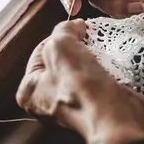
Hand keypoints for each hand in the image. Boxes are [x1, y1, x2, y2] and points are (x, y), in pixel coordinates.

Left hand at [16, 20, 143, 143]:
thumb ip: (63, 29)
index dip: (60, 36)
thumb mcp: (62, 45)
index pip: (41, 50)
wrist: (115, 118)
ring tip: (99, 57)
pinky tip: (109, 68)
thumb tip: (74, 26)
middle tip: (87, 43)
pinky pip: (96, 79)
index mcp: (29, 91)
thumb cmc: (83, 90)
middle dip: (77, 47)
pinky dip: (104, 70)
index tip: (75, 31)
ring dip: (92, 58)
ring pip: (81, 68)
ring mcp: (70, 105)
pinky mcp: (93, 106)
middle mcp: (46, 102)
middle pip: (62, 59)